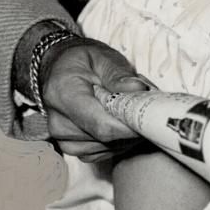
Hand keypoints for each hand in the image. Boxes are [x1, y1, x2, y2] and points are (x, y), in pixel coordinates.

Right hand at [41, 36, 149, 161]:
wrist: (60, 68)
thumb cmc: (82, 60)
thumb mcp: (101, 57)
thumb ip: (119, 74)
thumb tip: (139, 90)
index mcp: (63, 94)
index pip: (101, 125)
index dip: (130, 127)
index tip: (150, 118)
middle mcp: (58, 122)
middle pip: (105, 139)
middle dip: (131, 125)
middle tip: (143, 104)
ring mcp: (63, 138)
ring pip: (106, 149)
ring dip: (126, 134)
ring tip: (129, 108)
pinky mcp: (71, 147)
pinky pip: (102, 153)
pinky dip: (117, 141)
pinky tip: (121, 121)